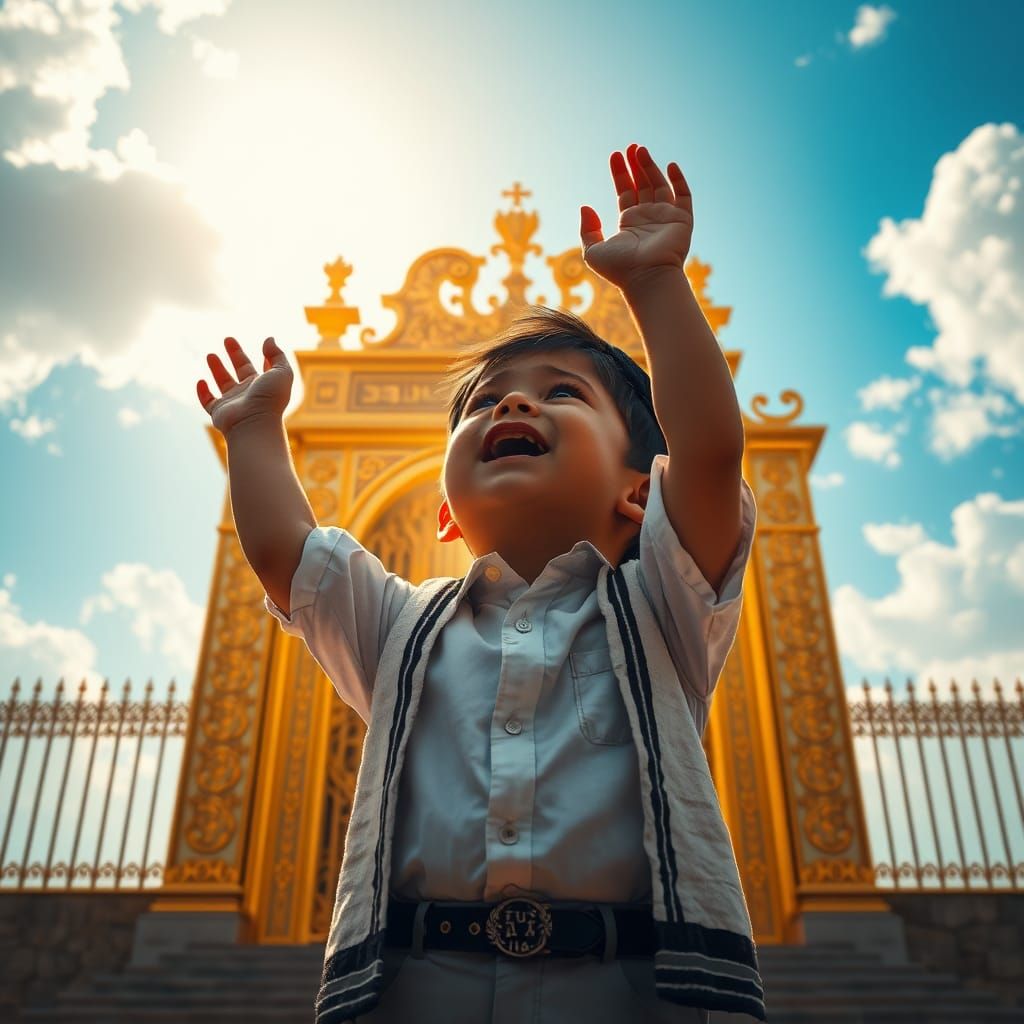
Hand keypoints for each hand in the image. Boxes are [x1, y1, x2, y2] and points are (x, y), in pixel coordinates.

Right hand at [196, 336, 293, 435]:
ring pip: (223, 383)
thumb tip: (269, 339)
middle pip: (240, 370)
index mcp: (265, 385)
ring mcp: (233, 403)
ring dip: (217, 369)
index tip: (263, 345)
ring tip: (210, 354)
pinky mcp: (219, 412)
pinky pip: (208, 402)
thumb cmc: (269, 399)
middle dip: (235, 355)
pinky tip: (201, 381)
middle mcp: (249, 393)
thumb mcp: (281, 372)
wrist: (254, 424)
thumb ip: (277, 354)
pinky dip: (203, 393)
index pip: (262, 367)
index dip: (264, 356)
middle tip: (228, 339)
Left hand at [580, 143, 692, 291]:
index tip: (615, 155)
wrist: (646, 278)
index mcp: (629, 223)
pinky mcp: (682, 220)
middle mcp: (648, 218)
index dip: (620, 173)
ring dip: (651, 167)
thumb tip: (585, 207)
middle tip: (630, 147)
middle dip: (636, 165)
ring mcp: (665, 218)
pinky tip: (671, 165)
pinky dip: (679, 180)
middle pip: (642, 184)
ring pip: (660, 185)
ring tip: (640, 150)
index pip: (625, 191)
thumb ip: (588, 229)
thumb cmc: (619, 269)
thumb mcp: (593, 251)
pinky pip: (684, 196)